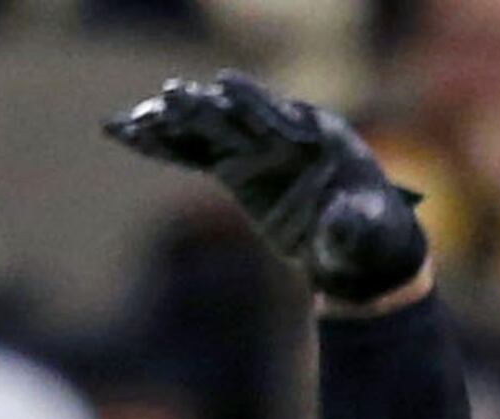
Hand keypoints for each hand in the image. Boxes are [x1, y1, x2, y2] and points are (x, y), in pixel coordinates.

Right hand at [107, 77, 430, 308]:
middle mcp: (278, 133)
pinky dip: (162, 145)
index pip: (277, 113)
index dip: (251, 102)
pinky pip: (193, 152)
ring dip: (170, 124)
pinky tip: (126, 134)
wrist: (360, 252)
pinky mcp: (235, 168)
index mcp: (316, 136)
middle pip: (233, 115)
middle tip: (170, 97)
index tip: (224, 86)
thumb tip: (340, 222)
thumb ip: (353, 226)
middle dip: (202, 107)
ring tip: (132, 119)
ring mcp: (253, 148)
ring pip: (205, 129)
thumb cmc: (374, 236)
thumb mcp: (370, 233)